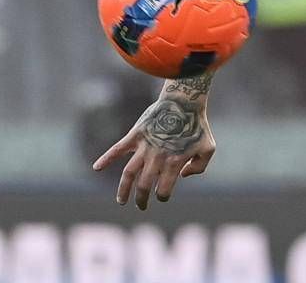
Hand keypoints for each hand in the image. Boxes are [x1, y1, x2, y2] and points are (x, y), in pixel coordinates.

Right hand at [91, 96, 214, 209]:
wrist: (183, 101)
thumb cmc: (198, 126)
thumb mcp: (208, 148)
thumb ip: (199, 167)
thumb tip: (183, 176)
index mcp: (174, 163)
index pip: (164, 190)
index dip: (163, 196)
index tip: (162, 196)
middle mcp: (157, 158)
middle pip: (144, 186)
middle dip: (142, 199)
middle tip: (141, 205)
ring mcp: (144, 147)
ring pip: (128, 174)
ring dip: (123, 189)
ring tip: (121, 201)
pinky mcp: (135, 135)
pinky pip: (117, 149)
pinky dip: (106, 158)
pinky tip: (96, 168)